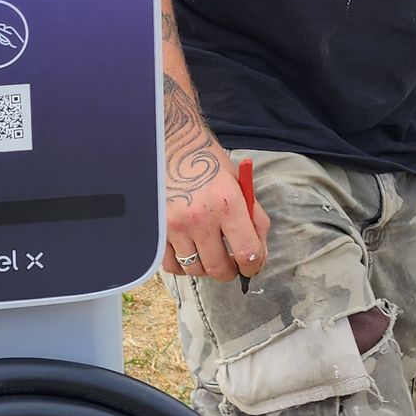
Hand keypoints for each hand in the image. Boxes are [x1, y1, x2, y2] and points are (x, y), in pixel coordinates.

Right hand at [164, 144, 270, 280]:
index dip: (253, 268)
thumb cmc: (209, 163)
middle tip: (230, 265)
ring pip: (193, 270)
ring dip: (204, 267)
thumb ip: (254, 220)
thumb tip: (259, 255)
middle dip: (229, 272)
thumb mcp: (240, 185)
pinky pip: (170, 264)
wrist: (173, 143)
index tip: (251, 268)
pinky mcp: (157, 228)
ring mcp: (174, 225)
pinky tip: (187, 250)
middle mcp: (200, 218)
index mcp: (228, 205)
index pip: (247, 254)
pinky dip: (181, 264)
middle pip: (218, 268)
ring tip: (207, 253)